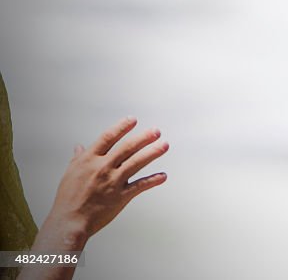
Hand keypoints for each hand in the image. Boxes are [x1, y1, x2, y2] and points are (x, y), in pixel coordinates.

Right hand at [41, 117, 168, 242]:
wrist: (69, 223)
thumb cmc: (67, 199)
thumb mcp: (70, 174)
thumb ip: (78, 158)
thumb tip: (79, 147)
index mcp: (88, 160)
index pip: (108, 138)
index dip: (121, 127)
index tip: (133, 120)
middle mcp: (102, 168)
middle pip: (127, 148)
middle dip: (144, 138)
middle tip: (156, 131)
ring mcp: (113, 182)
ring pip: (136, 163)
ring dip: (152, 153)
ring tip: (164, 145)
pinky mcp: (120, 196)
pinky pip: (140, 186)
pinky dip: (153, 180)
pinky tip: (163, 176)